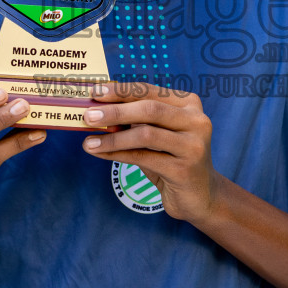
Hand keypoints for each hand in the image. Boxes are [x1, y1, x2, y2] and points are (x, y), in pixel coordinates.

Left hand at [81, 82, 220, 222]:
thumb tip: (97, 111)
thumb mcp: (156, 135)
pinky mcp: (184, 170)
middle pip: (150, 109)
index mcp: (189, 104)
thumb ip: (135, 121)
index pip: (150, 91)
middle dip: (115, 111)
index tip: (94, 93)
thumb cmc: (172, 159)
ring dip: (113, 138)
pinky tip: (100, 154)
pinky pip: (143, 158)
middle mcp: (196, 121)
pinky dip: (118, 155)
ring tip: (88, 142)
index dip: (120, 91)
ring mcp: (193, 145)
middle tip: (88, 116)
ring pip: (146, 134)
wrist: (199, 195)